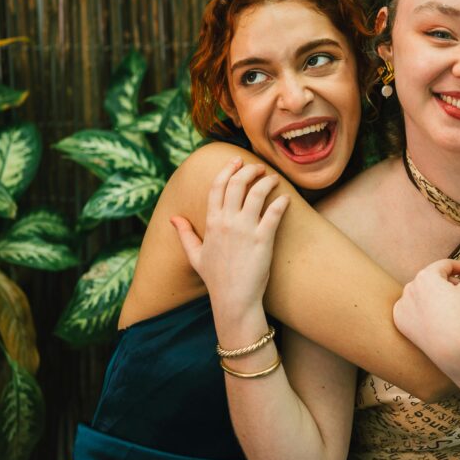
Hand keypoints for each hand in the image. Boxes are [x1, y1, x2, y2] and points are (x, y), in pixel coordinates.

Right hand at [171, 157, 289, 318]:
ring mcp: (245, 230)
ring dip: (267, 181)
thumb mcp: (195, 255)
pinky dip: (281, 201)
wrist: (234, 299)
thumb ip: (184, 234)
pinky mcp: (263, 239)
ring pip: (257, 193)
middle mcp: (227, 222)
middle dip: (249, 170)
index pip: (217, 186)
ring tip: (273, 179)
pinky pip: (274, 213)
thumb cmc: (216, 278)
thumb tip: (173, 218)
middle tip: (259, 167)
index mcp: (211, 223)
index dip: (227, 169)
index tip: (236, 160)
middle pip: (237, 184)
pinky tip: (285, 198)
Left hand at [393, 260, 459, 365]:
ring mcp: (402, 304)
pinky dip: (424, 310)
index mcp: (426, 275)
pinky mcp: (399, 320)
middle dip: (455, 287)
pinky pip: (413, 310)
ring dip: (440, 297)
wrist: (452, 348)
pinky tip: (438, 316)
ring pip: (424, 295)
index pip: (445, 265)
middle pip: (435, 281)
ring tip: (458, 307)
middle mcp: (410, 286)